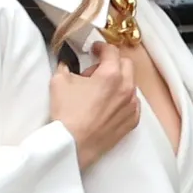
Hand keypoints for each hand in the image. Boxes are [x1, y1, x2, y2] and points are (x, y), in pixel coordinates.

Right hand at [49, 38, 142, 166]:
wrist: (72, 145)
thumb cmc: (66, 113)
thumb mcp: (59, 81)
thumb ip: (66, 67)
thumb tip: (68, 66)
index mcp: (111, 74)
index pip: (111, 51)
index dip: (101, 47)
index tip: (94, 51)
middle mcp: (127, 88)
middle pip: (126, 65)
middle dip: (112, 63)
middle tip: (95, 72)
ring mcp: (131, 106)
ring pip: (131, 85)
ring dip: (118, 82)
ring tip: (100, 92)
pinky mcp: (132, 122)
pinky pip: (132, 104)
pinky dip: (123, 100)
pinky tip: (108, 106)